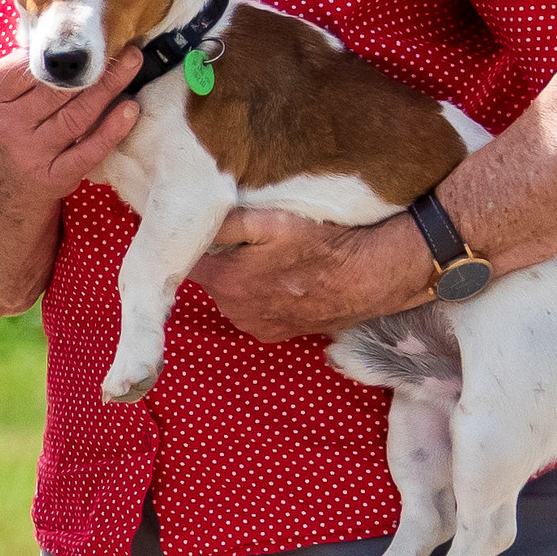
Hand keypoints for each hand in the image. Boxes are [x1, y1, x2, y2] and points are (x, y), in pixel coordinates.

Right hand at [0, 39, 144, 206]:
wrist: (6, 181)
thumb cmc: (14, 124)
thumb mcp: (4, 95)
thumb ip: (27, 69)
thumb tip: (70, 37)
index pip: (27, 67)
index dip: (59, 51)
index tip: (87, 35)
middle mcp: (7, 125)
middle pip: (57, 90)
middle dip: (94, 66)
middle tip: (123, 45)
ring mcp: (30, 152)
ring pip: (77, 116)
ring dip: (110, 87)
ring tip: (132, 63)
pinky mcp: (54, 176)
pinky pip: (89, 150)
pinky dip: (112, 129)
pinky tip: (130, 109)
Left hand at [197, 207, 436, 341]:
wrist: (369, 277)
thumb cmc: (321, 245)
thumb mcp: (271, 221)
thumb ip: (225, 223)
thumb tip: (193, 224)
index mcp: (223, 281)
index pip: (188, 261)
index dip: (200, 244)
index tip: (215, 231)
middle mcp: (231, 310)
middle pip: (210, 278)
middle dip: (222, 261)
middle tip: (249, 243)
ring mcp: (254, 325)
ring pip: (231, 296)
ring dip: (242, 280)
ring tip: (270, 261)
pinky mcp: (275, 334)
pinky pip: (254, 311)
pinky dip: (261, 297)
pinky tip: (282, 282)